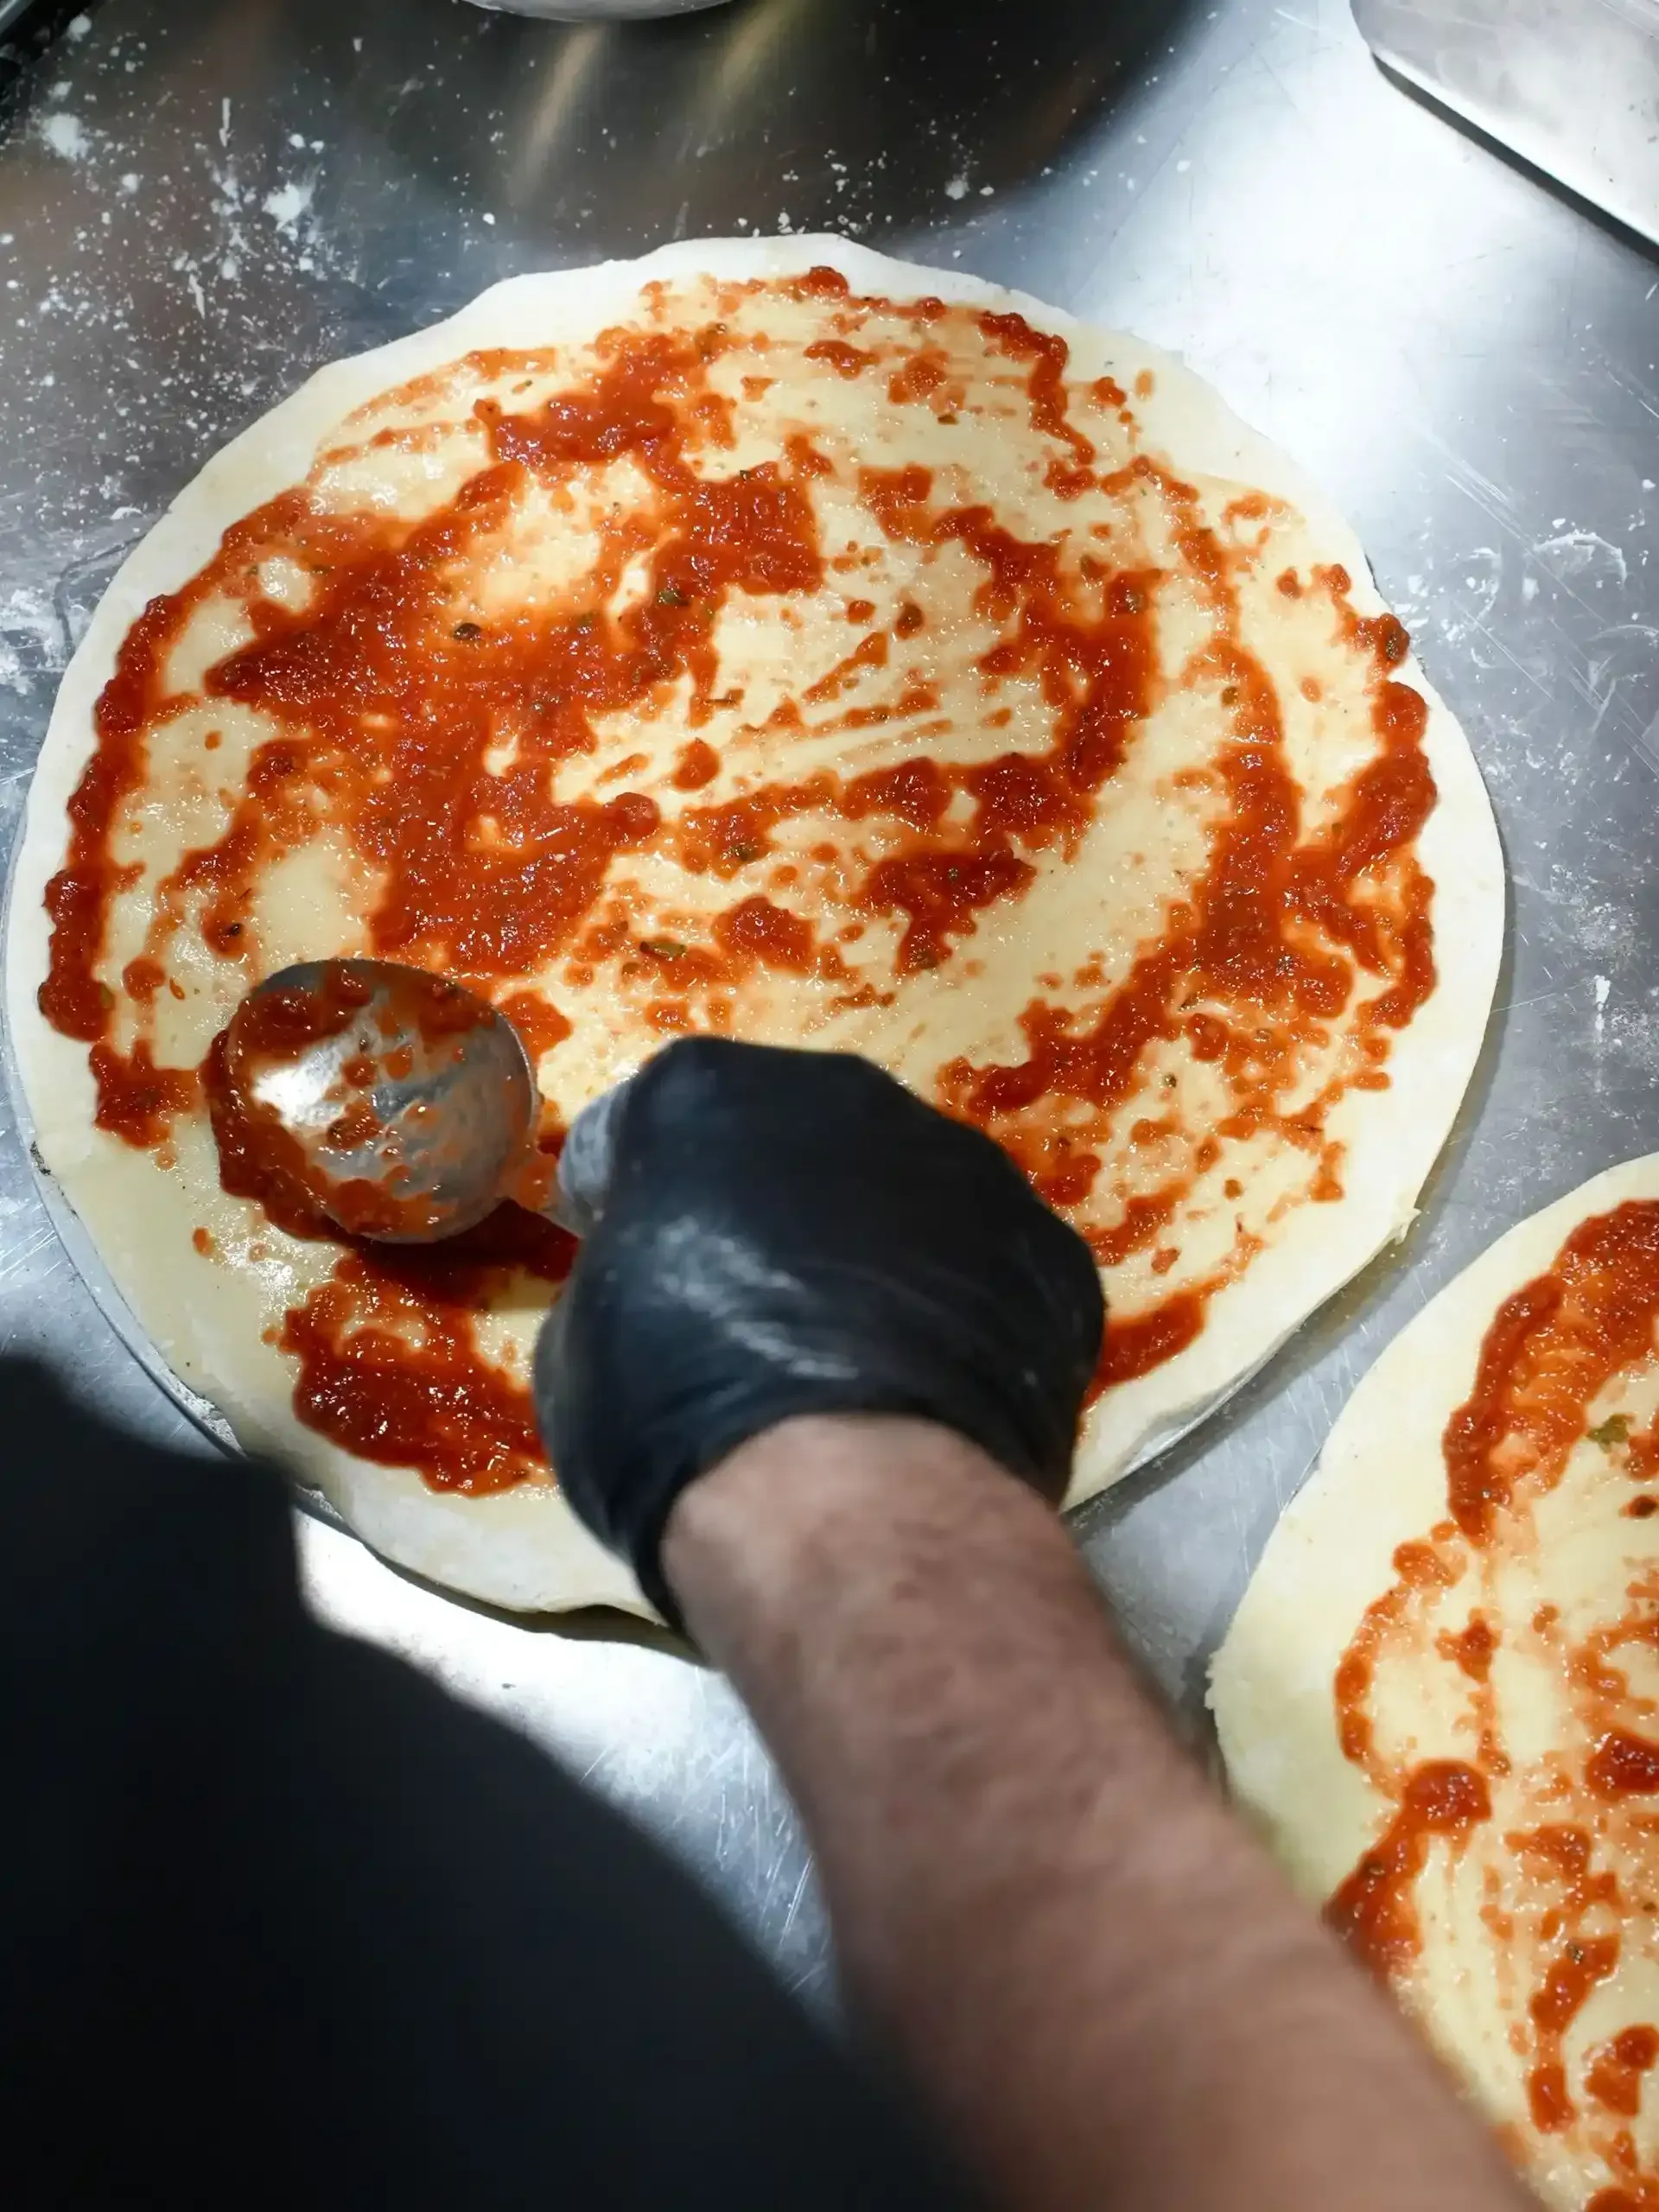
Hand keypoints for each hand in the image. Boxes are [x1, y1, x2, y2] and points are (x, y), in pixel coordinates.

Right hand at [533, 1038, 1103, 1619]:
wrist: (848, 1507)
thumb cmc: (674, 1421)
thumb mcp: (581, 1345)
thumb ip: (622, 1274)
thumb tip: (646, 1284)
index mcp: (704, 1095)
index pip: (643, 1126)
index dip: (627, 1198)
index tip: (624, 1255)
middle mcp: (843, 1096)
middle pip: (791, 1139)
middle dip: (767, 1207)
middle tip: (748, 1311)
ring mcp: (965, 1168)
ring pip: (906, 1196)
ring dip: (876, 1255)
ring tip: (856, 1362)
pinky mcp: (1051, 1253)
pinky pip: (991, 1273)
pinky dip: (964, 1318)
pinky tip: (936, 1392)